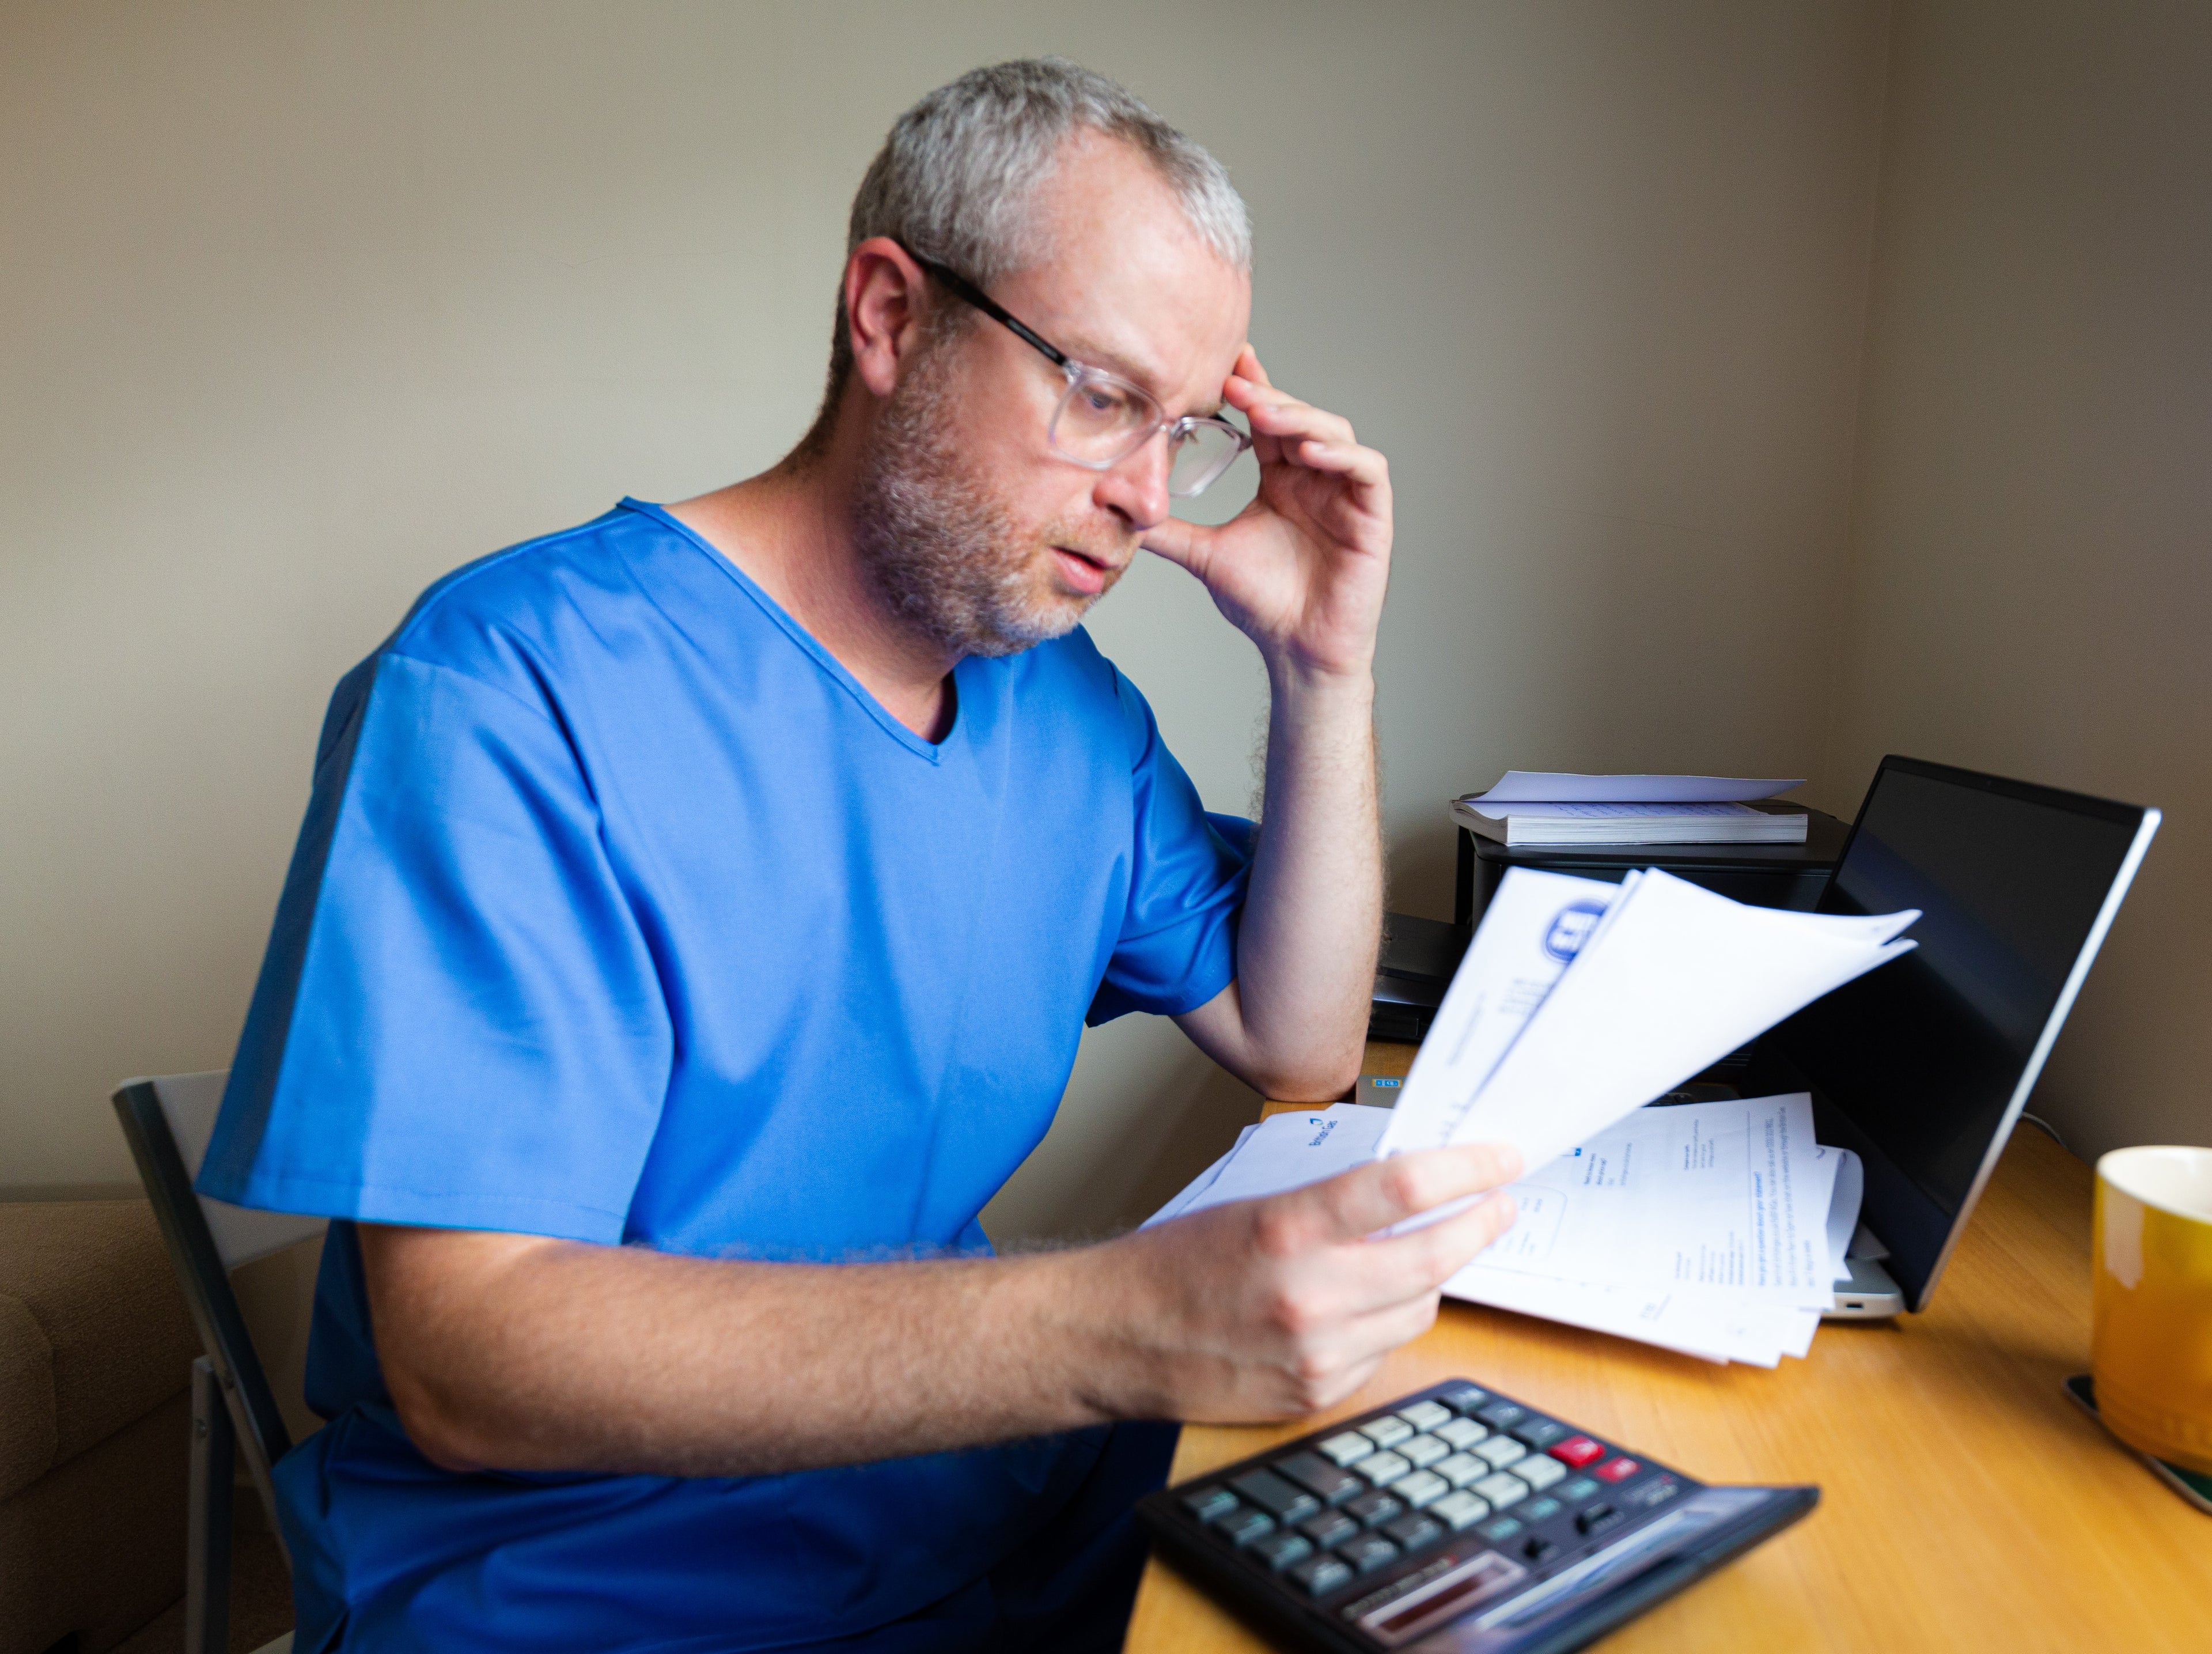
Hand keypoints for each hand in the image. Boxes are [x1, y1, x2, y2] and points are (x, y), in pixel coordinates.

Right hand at [1090, 1143, 1520, 1421]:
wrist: (1111, 1338)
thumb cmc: (1173, 1263)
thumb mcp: (1250, 1207)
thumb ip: (1328, 1204)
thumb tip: (1407, 1191)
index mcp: (1287, 1229)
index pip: (1403, 1188)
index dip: (1467, 1170)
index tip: (1499, 1160)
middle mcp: (1308, 1294)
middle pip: (1434, 1257)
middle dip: (1479, 1227)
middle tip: (1498, 1208)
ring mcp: (1316, 1353)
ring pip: (1420, 1309)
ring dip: (1430, 1280)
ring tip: (1419, 1258)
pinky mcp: (1315, 1395)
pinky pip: (1383, 1353)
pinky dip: (1384, 1326)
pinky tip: (1358, 1310)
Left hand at [1141, 346, 1391, 682]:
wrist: (1297, 650)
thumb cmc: (1263, 604)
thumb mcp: (1205, 555)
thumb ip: (1168, 530)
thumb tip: (1116, 510)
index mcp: (1281, 478)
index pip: (1267, 419)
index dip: (1250, 386)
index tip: (1221, 360)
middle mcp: (1315, 477)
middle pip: (1299, 416)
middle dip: (1267, 395)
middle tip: (1232, 382)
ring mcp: (1346, 494)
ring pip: (1333, 433)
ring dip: (1300, 417)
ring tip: (1263, 411)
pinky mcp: (1373, 515)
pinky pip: (1367, 470)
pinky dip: (1341, 455)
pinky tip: (1308, 451)